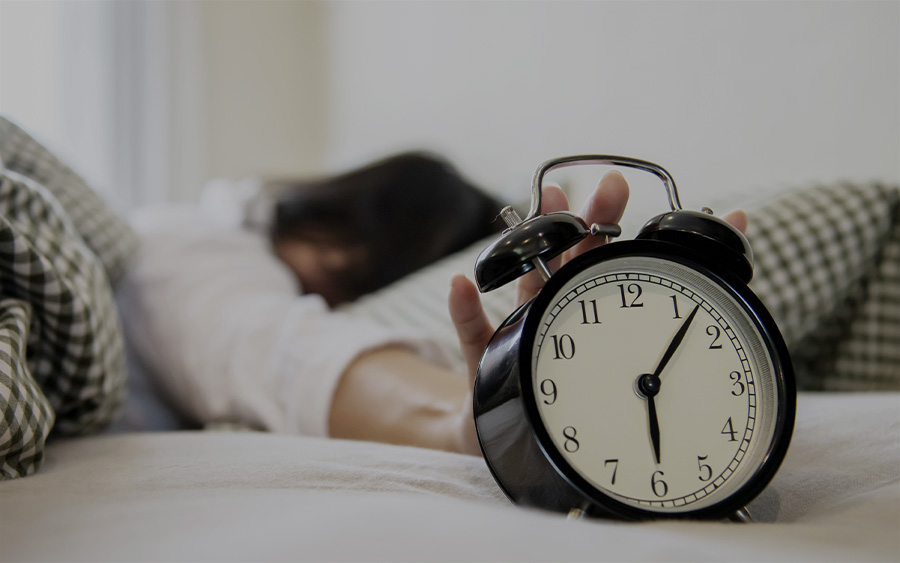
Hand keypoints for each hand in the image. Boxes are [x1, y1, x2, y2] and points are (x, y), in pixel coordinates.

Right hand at [449, 171, 748, 455]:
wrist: (509, 441)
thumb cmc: (565, 406)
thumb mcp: (616, 381)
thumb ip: (660, 343)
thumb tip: (706, 312)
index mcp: (583, 316)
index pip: (598, 261)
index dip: (606, 222)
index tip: (616, 185)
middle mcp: (549, 315)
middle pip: (564, 260)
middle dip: (577, 218)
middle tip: (594, 186)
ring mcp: (514, 334)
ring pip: (522, 283)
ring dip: (525, 243)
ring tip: (531, 212)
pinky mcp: (485, 362)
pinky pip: (472, 333)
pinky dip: (465, 308)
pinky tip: (462, 284)